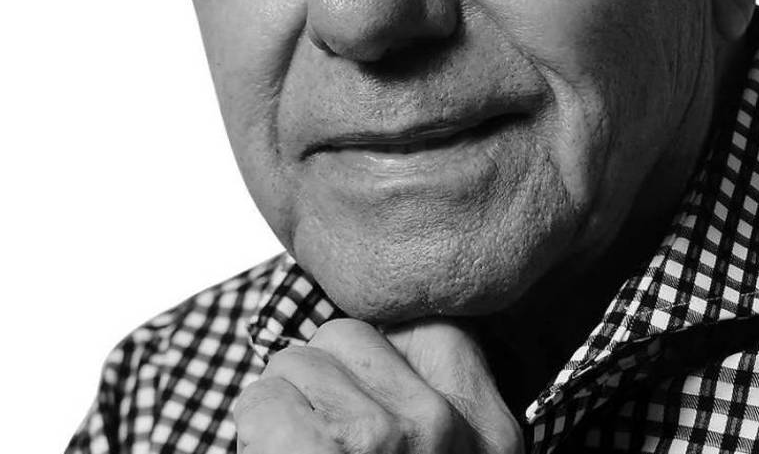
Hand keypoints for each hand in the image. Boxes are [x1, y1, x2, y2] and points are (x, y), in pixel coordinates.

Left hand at [234, 318, 522, 452]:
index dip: (383, 351)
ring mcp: (383, 439)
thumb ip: (446, 406)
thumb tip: (388, 342)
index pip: (435, 327)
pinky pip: (263, 399)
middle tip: (324, 438)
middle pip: (351, 335)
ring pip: (299, 362)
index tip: (364, 391)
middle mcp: (443, 427)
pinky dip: (256, 431)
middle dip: (322, 379)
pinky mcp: (316, 452)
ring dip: (283, 407)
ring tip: (301, 452)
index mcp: (491, 433)